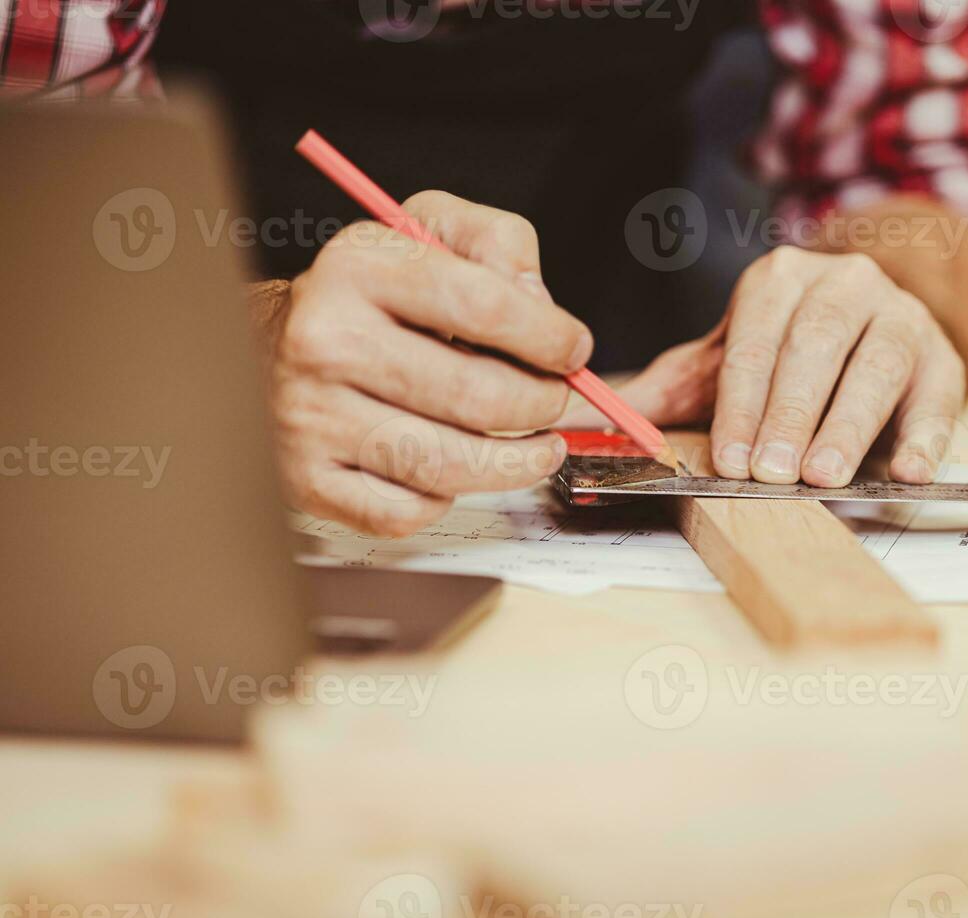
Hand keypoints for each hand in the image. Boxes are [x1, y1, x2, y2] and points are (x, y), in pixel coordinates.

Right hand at [266, 191, 590, 536]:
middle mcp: (325, 340)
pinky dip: (445, 499)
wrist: (267, 344)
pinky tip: (454, 471)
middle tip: (556, 401)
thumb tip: (540, 303)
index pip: (482, 305)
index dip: (548, 336)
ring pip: (448, 466)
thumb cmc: (370, 296)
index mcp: (359, 266)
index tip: (574, 352)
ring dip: (515, 464)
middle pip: (475, 396)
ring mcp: (310, 415)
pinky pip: (406, 511)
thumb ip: (497, 243)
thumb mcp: (429, 232)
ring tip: (540, 449)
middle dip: (541, 405)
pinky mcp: (306, 478)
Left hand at [562, 246, 964, 485]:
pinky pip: (938, 397)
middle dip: (791, 415)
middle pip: (815, 348)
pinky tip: (905, 470)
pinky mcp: (944, 358)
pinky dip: (925, 437)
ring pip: (875, 367)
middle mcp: (845, 285)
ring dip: (848, 426)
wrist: (872, 325)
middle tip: (773, 473)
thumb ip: (667, 390)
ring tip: (825, 475)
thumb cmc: (789, 354)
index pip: (755, 341)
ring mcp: (900, 317)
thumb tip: (592, 420)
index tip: (732, 457)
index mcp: (780, 280)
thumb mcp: (725, 362)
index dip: (742, 403)